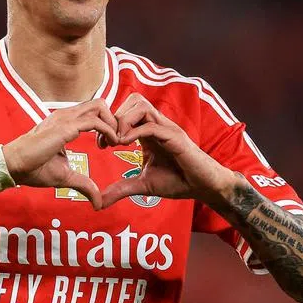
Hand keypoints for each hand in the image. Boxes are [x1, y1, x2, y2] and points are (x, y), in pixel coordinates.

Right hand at [1, 99, 119, 208]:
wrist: (14, 166)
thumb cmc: (34, 168)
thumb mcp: (66, 176)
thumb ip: (84, 184)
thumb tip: (98, 202)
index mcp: (66, 121)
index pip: (94, 111)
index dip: (106, 125)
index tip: (107, 145)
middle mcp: (67, 115)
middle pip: (100, 104)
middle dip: (114, 120)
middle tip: (114, 141)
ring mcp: (65, 118)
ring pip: (100, 106)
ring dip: (113, 123)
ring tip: (113, 143)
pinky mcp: (65, 127)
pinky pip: (95, 121)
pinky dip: (108, 130)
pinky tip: (109, 145)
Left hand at [99, 93, 236, 209]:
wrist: (203, 186)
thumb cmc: (178, 181)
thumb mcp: (143, 184)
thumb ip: (122, 189)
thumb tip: (99, 202)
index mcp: (149, 132)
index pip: (127, 111)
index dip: (110, 124)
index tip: (101, 145)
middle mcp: (158, 125)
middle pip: (133, 100)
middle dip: (115, 118)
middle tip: (108, 142)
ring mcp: (167, 128)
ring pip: (141, 105)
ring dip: (123, 121)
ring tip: (118, 142)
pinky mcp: (175, 137)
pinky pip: (150, 125)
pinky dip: (134, 132)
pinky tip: (126, 145)